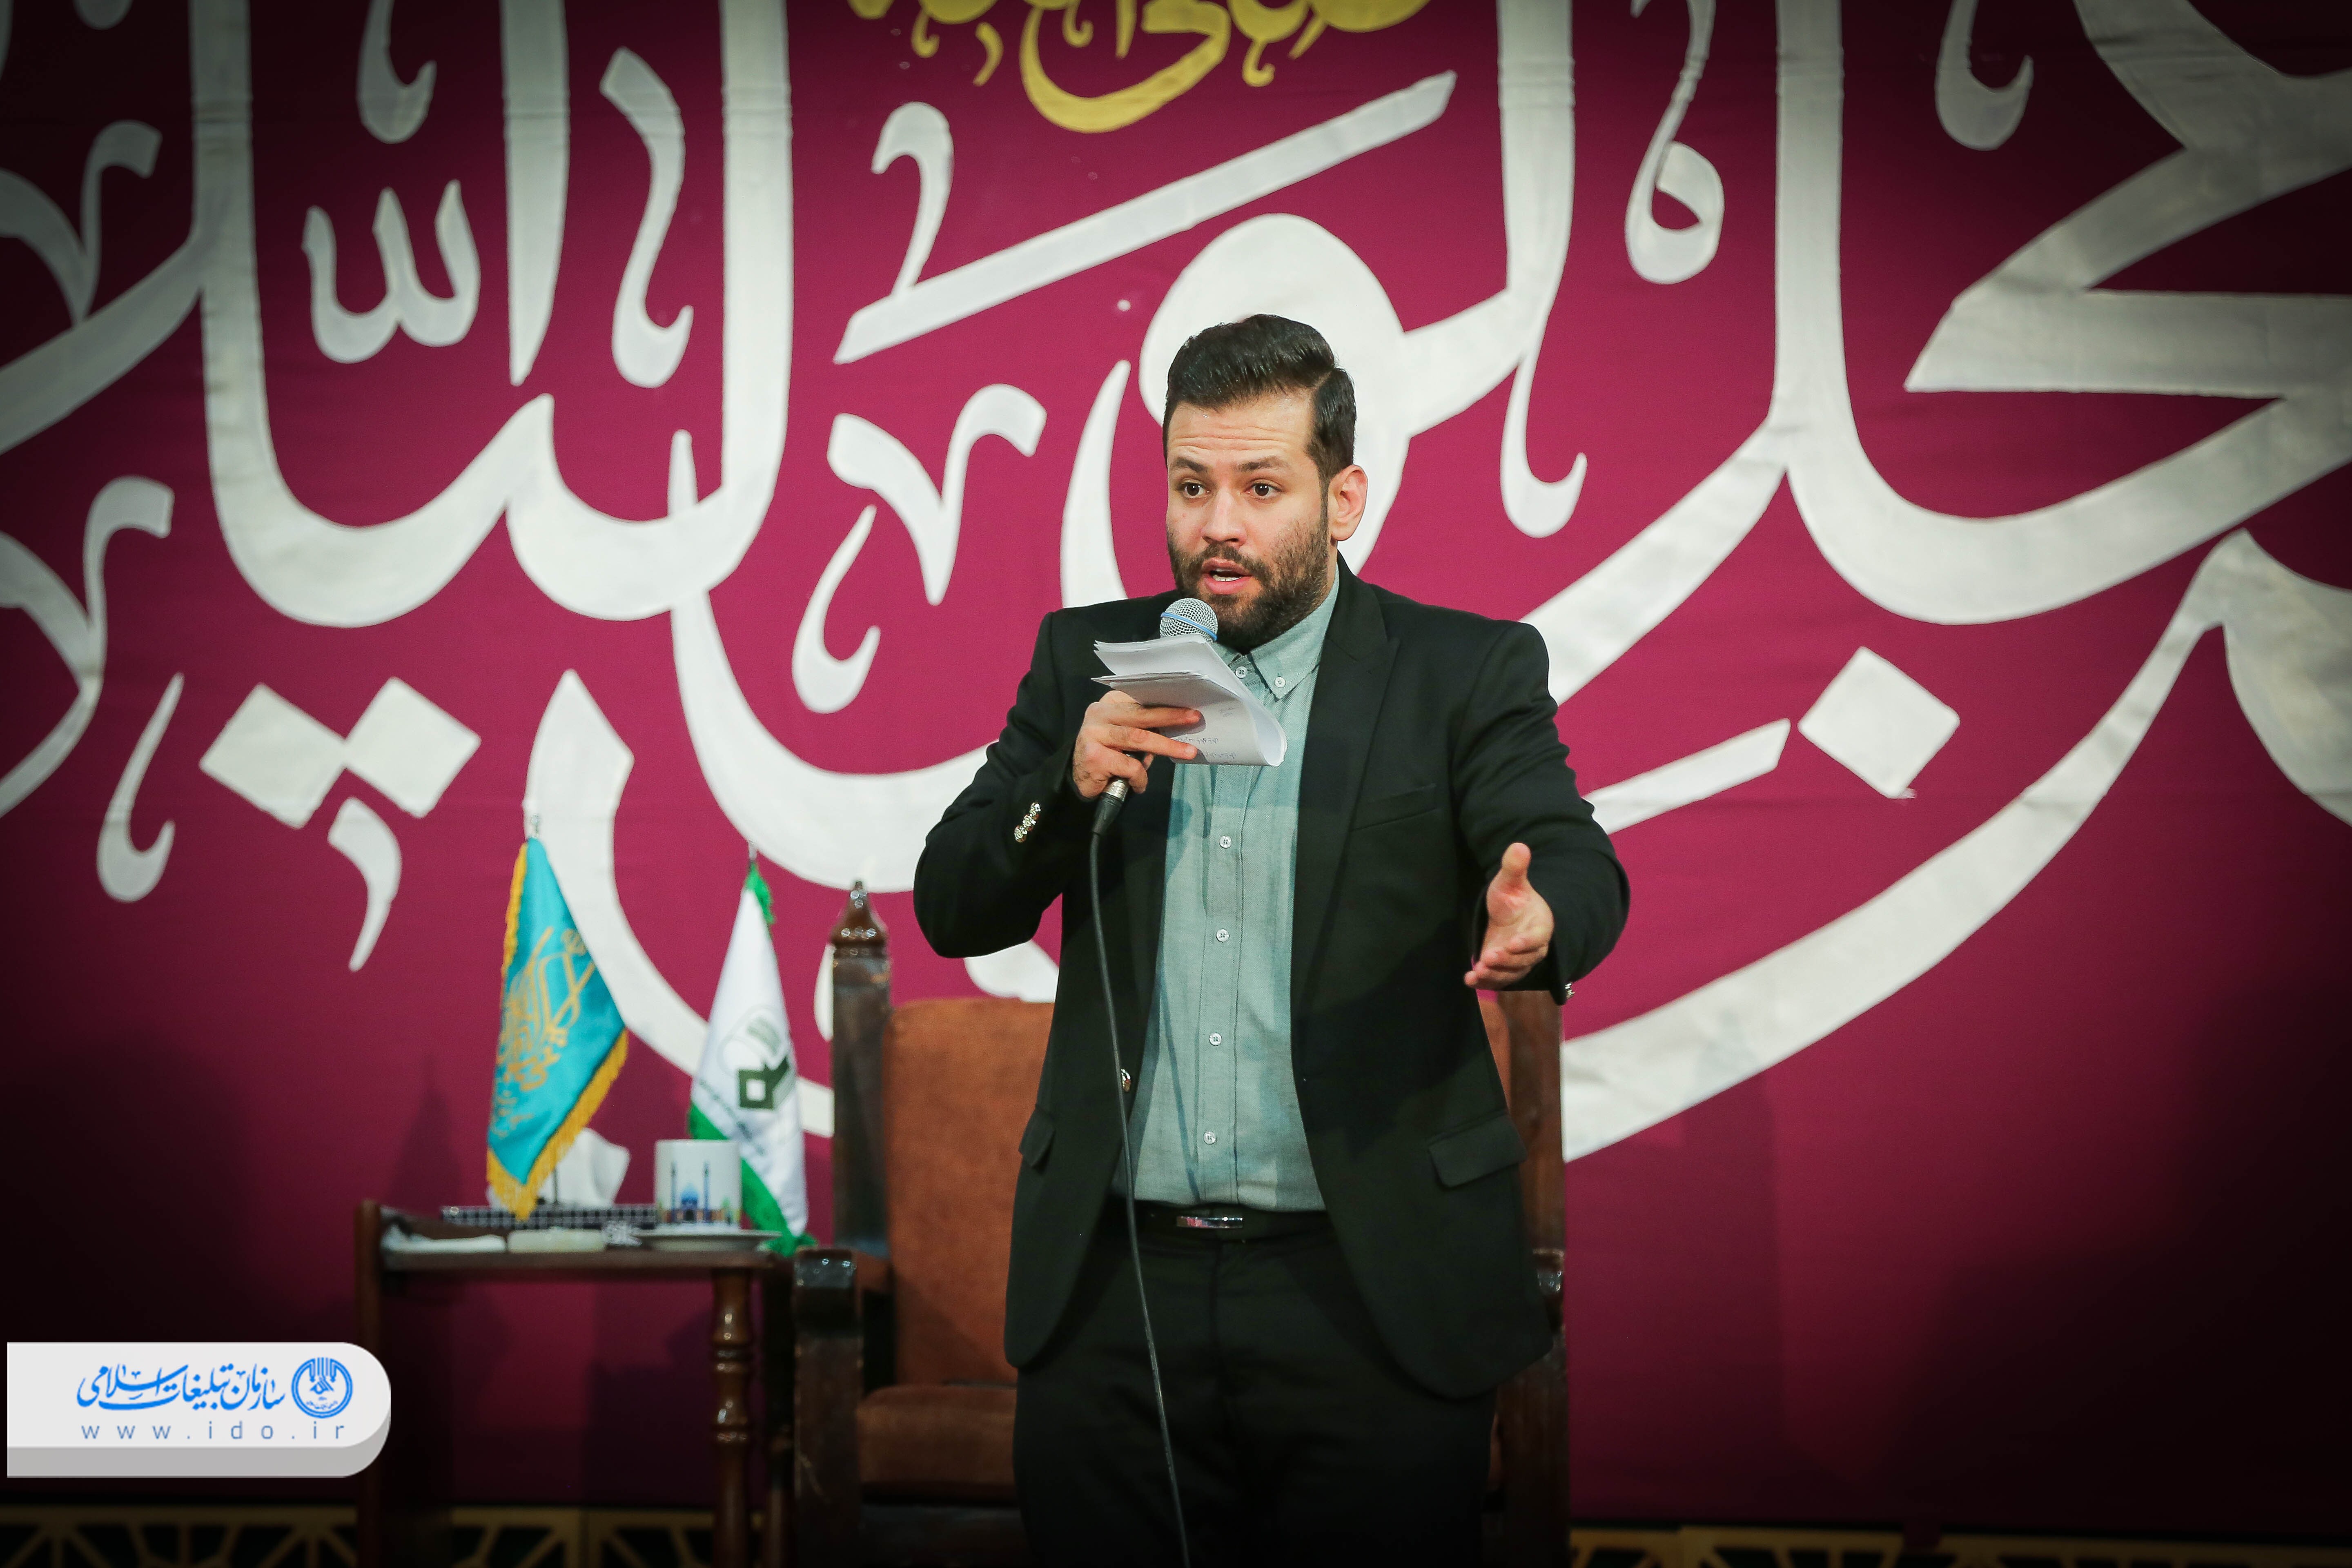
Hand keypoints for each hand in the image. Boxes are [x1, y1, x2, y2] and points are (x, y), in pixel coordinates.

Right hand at [1072, 691, 1200, 800]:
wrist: (1079, 780)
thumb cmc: (1110, 755)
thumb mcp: (1126, 735)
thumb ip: (1144, 726)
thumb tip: (1179, 723)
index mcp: (1108, 704)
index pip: (1139, 699)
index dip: (1164, 702)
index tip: (1187, 703)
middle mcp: (1098, 714)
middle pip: (1141, 714)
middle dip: (1170, 717)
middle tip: (1194, 718)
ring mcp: (1094, 734)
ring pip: (1138, 738)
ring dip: (1167, 746)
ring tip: (1189, 752)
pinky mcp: (1094, 756)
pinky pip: (1129, 766)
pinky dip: (1140, 778)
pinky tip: (1138, 785)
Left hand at [1465, 842, 1552, 988]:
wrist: (1508, 916)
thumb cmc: (1512, 899)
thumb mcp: (1510, 882)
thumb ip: (1515, 868)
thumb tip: (1519, 845)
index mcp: (1540, 926)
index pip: (1537, 937)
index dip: (1526, 941)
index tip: (1511, 943)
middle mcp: (1532, 948)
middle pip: (1524, 959)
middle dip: (1506, 961)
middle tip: (1488, 958)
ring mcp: (1519, 962)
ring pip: (1512, 973)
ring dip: (1495, 975)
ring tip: (1477, 971)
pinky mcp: (1505, 970)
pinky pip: (1498, 980)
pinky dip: (1485, 983)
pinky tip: (1469, 980)